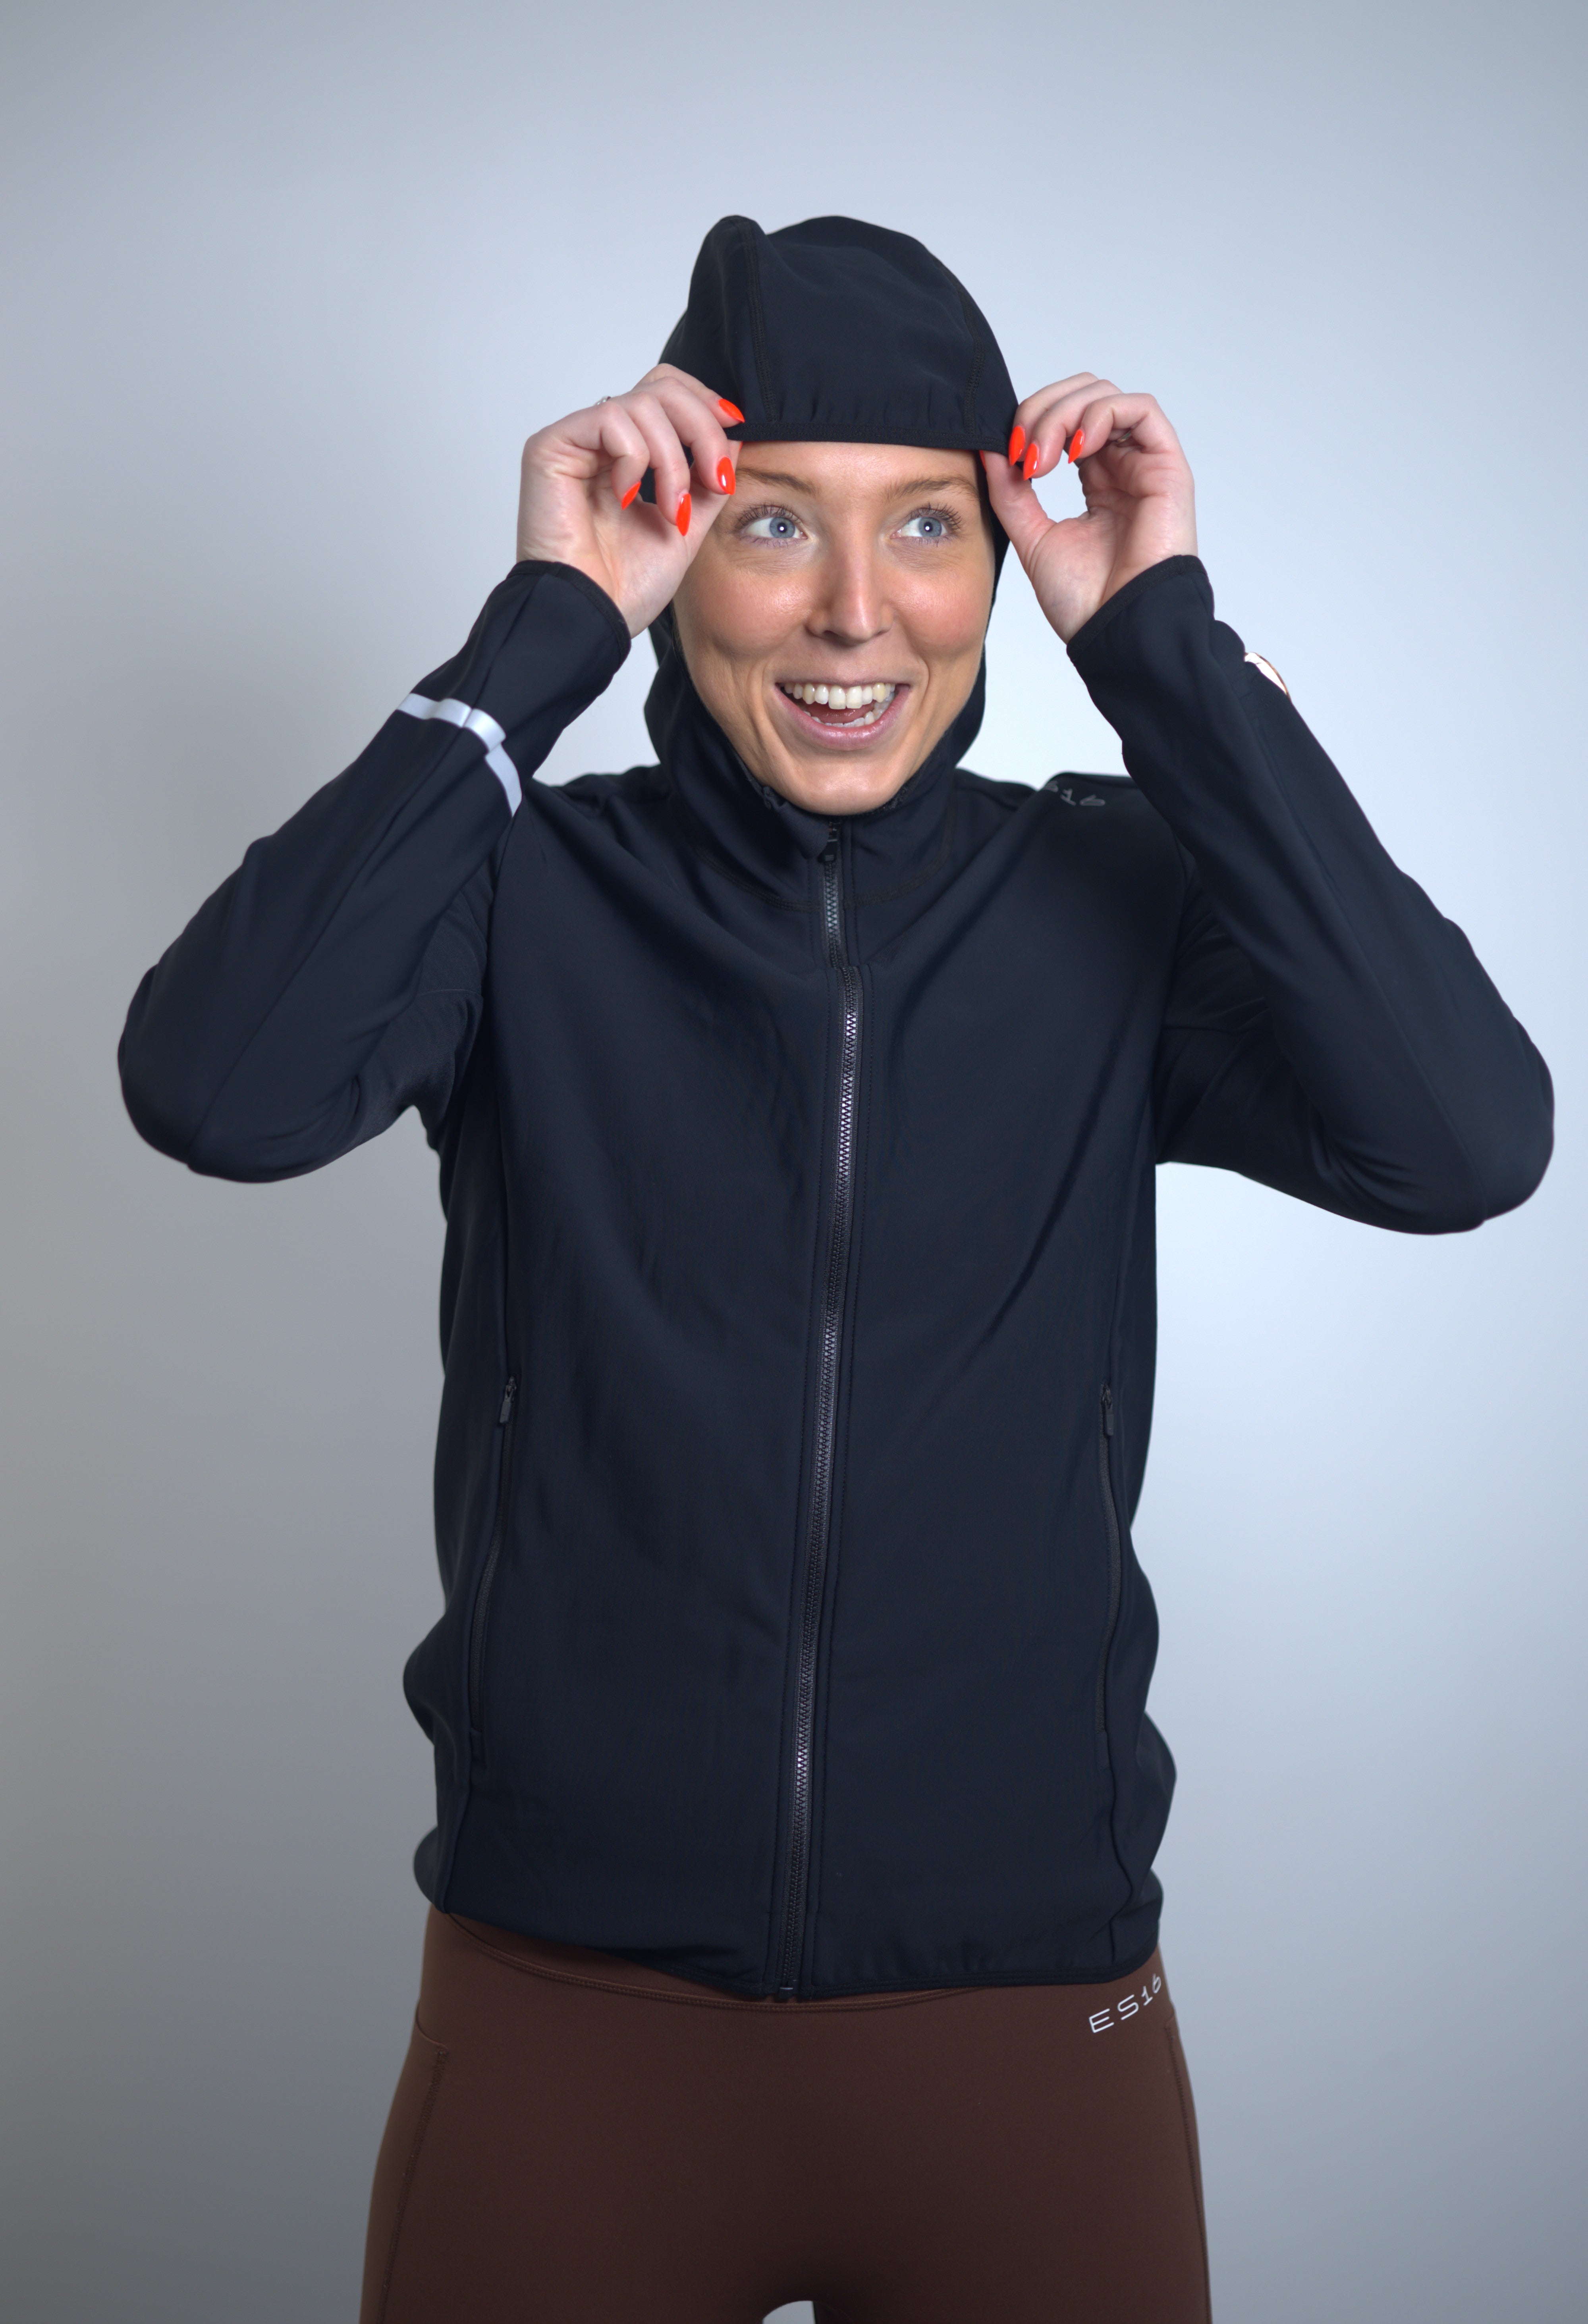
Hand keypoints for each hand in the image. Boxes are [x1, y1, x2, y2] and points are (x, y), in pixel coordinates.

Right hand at [515, 365, 743, 635]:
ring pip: (643, 403)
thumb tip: (733, 431)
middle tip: (715, 479)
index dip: (705, 404)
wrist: (593, 618)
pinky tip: (626, 498)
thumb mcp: (689, 523)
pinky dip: (635, 458)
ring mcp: (575, 441)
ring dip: (673, 460)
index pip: (668, 395)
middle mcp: (599, 442)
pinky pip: (611, 418)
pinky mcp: (550, 447)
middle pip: (661, 386)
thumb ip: (708, 477)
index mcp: (627, 455)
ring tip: (671, 511)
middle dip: (702, 428)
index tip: (734, 432)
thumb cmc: (627, 586)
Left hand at [982, 375, 1196, 642]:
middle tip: (1024, 452)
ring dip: (1065, 413)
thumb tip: (990, 449)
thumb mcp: (1031, 537)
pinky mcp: (1168, 467)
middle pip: (1084, 397)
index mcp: (1095, 480)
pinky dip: (1101, 414)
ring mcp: (1145, 465)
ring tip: (1044, 459)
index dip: (1032, 422)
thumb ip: (1011, 493)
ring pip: (1107, 396)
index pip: (1064, 420)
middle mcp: (1121, 466)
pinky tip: (1076, 449)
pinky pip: (1141, 409)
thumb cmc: (1085, 600)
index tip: (1008, 456)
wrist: (1116, 631)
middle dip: (1043, 410)